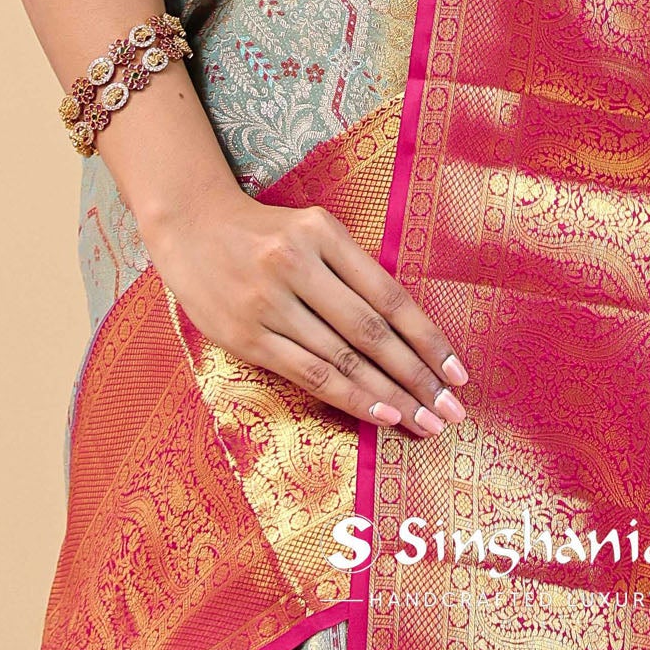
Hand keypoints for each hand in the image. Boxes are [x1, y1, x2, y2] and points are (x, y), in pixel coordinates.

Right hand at [142, 184, 471, 436]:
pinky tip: (379, 415)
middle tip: (451, 411)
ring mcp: (269, 304)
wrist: (191, 227)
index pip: (388, 295)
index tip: (458, 371)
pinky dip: (348, 397)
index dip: (427, 338)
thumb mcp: (313, 231)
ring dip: (389, 396)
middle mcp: (297, 265)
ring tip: (423, 423)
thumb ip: (353, 271)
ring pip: (342, 360)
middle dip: (418, 377)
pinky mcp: (246, 337)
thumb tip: (407, 331)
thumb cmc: (266, 233)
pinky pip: (308, 374)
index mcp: (322, 233)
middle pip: (371, 333)